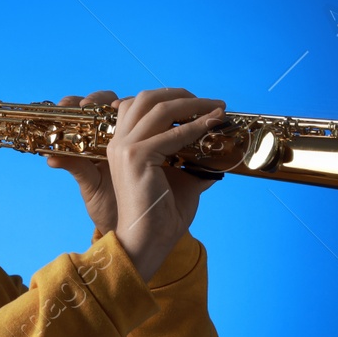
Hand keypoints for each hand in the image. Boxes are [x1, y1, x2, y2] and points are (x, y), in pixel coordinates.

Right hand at [46, 89, 224, 278]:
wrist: (146, 241)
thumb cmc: (161, 215)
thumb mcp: (180, 179)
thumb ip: (191, 159)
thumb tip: (217, 149)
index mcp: (123, 144)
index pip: (142, 105)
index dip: (172, 98)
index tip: (202, 104)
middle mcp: (120, 141)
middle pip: (148, 98)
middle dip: (181, 95)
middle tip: (210, 102)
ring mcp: (125, 147)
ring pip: (160, 108)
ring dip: (193, 104)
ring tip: (217, 107)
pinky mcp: (137, 156)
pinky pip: (174, 133)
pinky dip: (197, 126)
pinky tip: (214, 124)